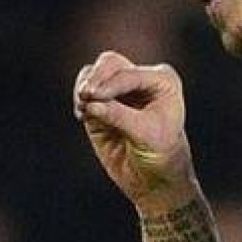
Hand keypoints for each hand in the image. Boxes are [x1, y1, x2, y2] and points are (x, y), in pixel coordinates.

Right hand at [73, 51, 198, 212]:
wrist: (154, 177)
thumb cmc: (160, 154)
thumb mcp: (145, 135)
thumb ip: (119, 116)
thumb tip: (92, 105)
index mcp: (161, 80)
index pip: (129, 74)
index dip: (111, 85)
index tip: (94, 97)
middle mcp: (141, 79)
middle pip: (110, 64)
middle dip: (96, 79)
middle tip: (85, 96)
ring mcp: (120, 90)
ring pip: (94, 73)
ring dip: (85, 88)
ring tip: (83, 108)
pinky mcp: (101, 103)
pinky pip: (84, 89)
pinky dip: (80, 98)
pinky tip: (83, 113)